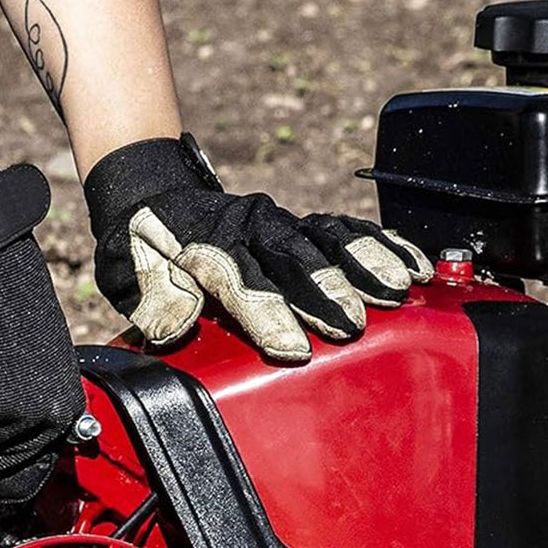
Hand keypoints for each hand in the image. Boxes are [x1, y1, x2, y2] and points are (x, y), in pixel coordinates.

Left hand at [83, 135, 431, 363]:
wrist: (151, 199)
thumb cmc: (146, 249)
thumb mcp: (132, 273)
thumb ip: (156, 299)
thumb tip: (173, 326)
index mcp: (206, 246)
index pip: (240, 282)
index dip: (267, 316)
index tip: (292, 348)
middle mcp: (250, 228)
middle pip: (294, 260)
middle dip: (326, 292)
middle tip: (354, 326)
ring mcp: (280, 225)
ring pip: (328, 240)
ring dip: (366, 266)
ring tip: (401, 292)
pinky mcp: (302, 225)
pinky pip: (347, 232)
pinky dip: (382, 247)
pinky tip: (415, 267)